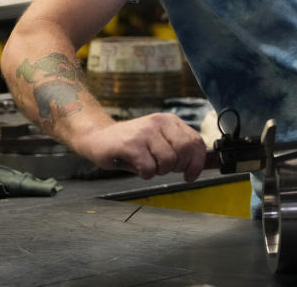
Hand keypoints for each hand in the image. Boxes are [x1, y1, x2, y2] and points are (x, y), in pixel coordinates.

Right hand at [73, 113, 206, 181]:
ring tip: (148, 166)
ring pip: (168, 161)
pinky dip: (145, 174)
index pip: (196, 141)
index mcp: (170, 121)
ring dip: (159, 171)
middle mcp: (159, 122)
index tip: (191, 175)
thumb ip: (178, 149)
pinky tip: (137, 167)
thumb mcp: (158, 140)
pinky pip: (149, 168)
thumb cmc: (132, 144)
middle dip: (178, 167)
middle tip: (164, 169)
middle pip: (185, 150)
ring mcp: (145, 132)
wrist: (98, 137)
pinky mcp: (130, 145)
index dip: (198, 162)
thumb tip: (198, 168)